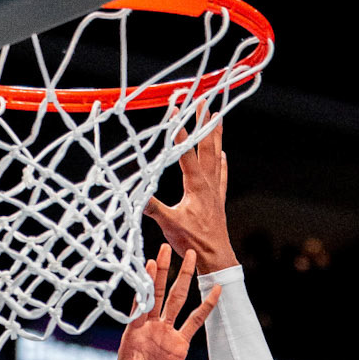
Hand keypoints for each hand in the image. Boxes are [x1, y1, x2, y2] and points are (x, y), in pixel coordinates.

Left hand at [114, 247, 220, 359]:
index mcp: (135, 332)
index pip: (141, 302)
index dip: (146, 284)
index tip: (150, 263)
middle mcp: (151, 327)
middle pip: (159, 293)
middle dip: (164, 271)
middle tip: (167, 247)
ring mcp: (166, 332)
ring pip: (177, 300)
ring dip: (182, 278)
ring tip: (189, 255)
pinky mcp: (180, 343)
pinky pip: (195, 322)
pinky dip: (206, 306)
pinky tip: (214, 290)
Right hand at [144, 117, 237, 272]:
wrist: (216, 258)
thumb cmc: (194, 242)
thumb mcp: (169, 224)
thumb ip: (153, 208)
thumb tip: (135, 195)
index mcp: (196, 185)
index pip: (186, 151)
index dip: (179, 129)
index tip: (175, 110)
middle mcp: (208, 183)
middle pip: (206, 146)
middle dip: (204, 122)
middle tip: (204, 102)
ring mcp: (215, 191)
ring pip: (217, 156)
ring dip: (216, 136)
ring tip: (217, 117)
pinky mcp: (218, 200)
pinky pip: (222, 176)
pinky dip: (223, 163)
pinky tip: (223, 154)